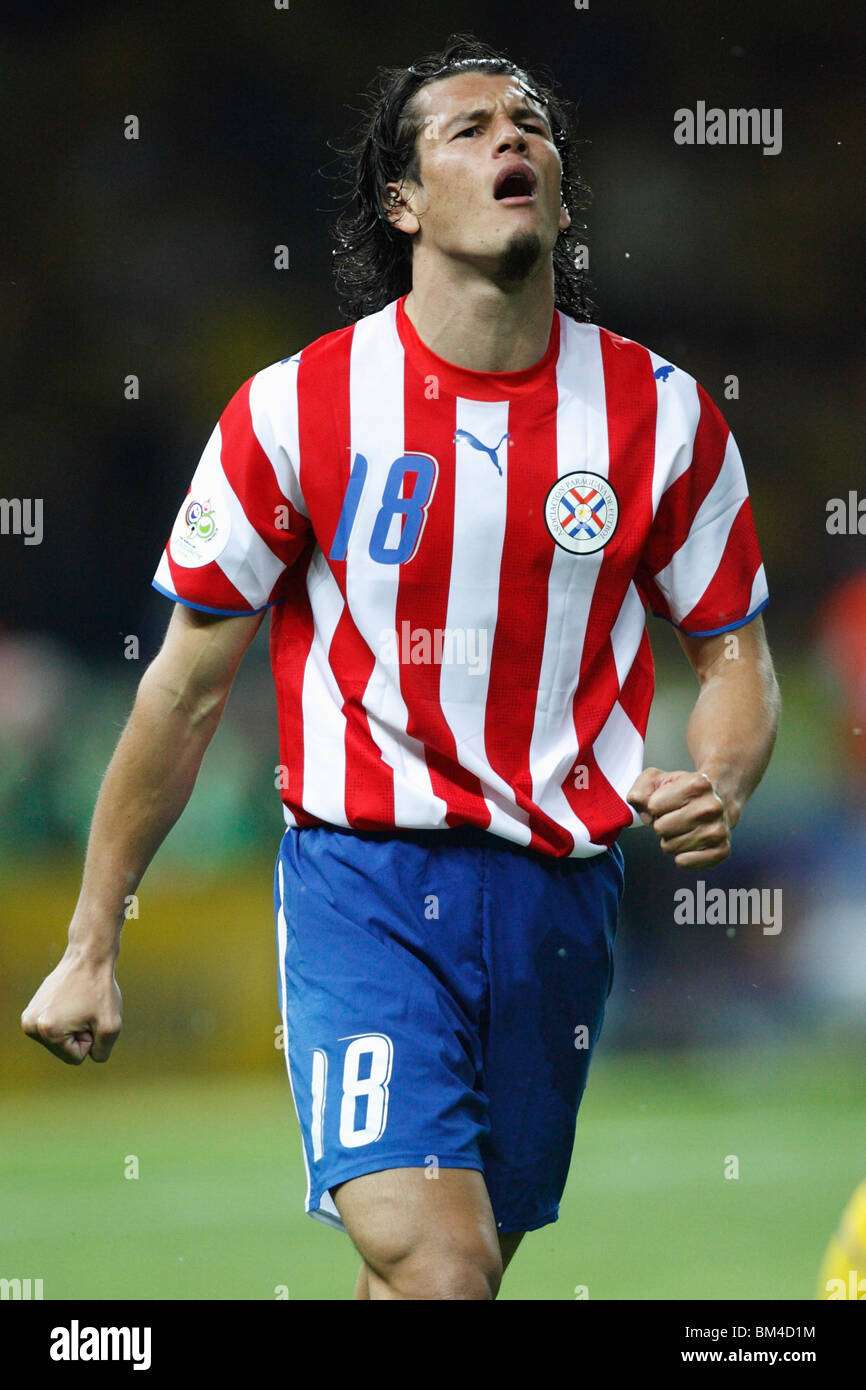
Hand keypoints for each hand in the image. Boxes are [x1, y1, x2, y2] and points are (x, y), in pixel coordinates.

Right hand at [21, 948, 121, 1064]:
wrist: (88, 956)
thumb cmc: (100, 989)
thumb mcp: (111, 1026)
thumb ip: (102, 1051)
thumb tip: (92, 1057)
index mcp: (48, 1031)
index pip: (76, 1058)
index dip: (91, 1038)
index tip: (90, 1015)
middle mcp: (31, 1026)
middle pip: (65, 1050)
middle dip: (80, 1033)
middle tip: (85, 1008)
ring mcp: (29, 1016)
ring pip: (60, 1039)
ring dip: (74, 1026)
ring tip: (78, 1004)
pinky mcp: (32, 1008)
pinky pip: (56, 1027)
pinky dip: (67, 1017)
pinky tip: (71, 999)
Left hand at [627, 767, 730, 868]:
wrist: (719, 800)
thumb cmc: (685, 791)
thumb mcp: (658, 779)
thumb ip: (640, 790)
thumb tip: (644, 813)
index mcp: (698, 785)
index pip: (653, 806)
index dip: (655, 806)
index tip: (668, 802)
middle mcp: (712, 807)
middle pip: (660, 828)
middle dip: (662, 823)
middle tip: (676, 817)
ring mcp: (718, 830)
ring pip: (669, 846)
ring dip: (672, 839)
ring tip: (685, 827)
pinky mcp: (721, 850)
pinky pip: (683, 862)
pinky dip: (680, 856)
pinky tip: (690, 843)